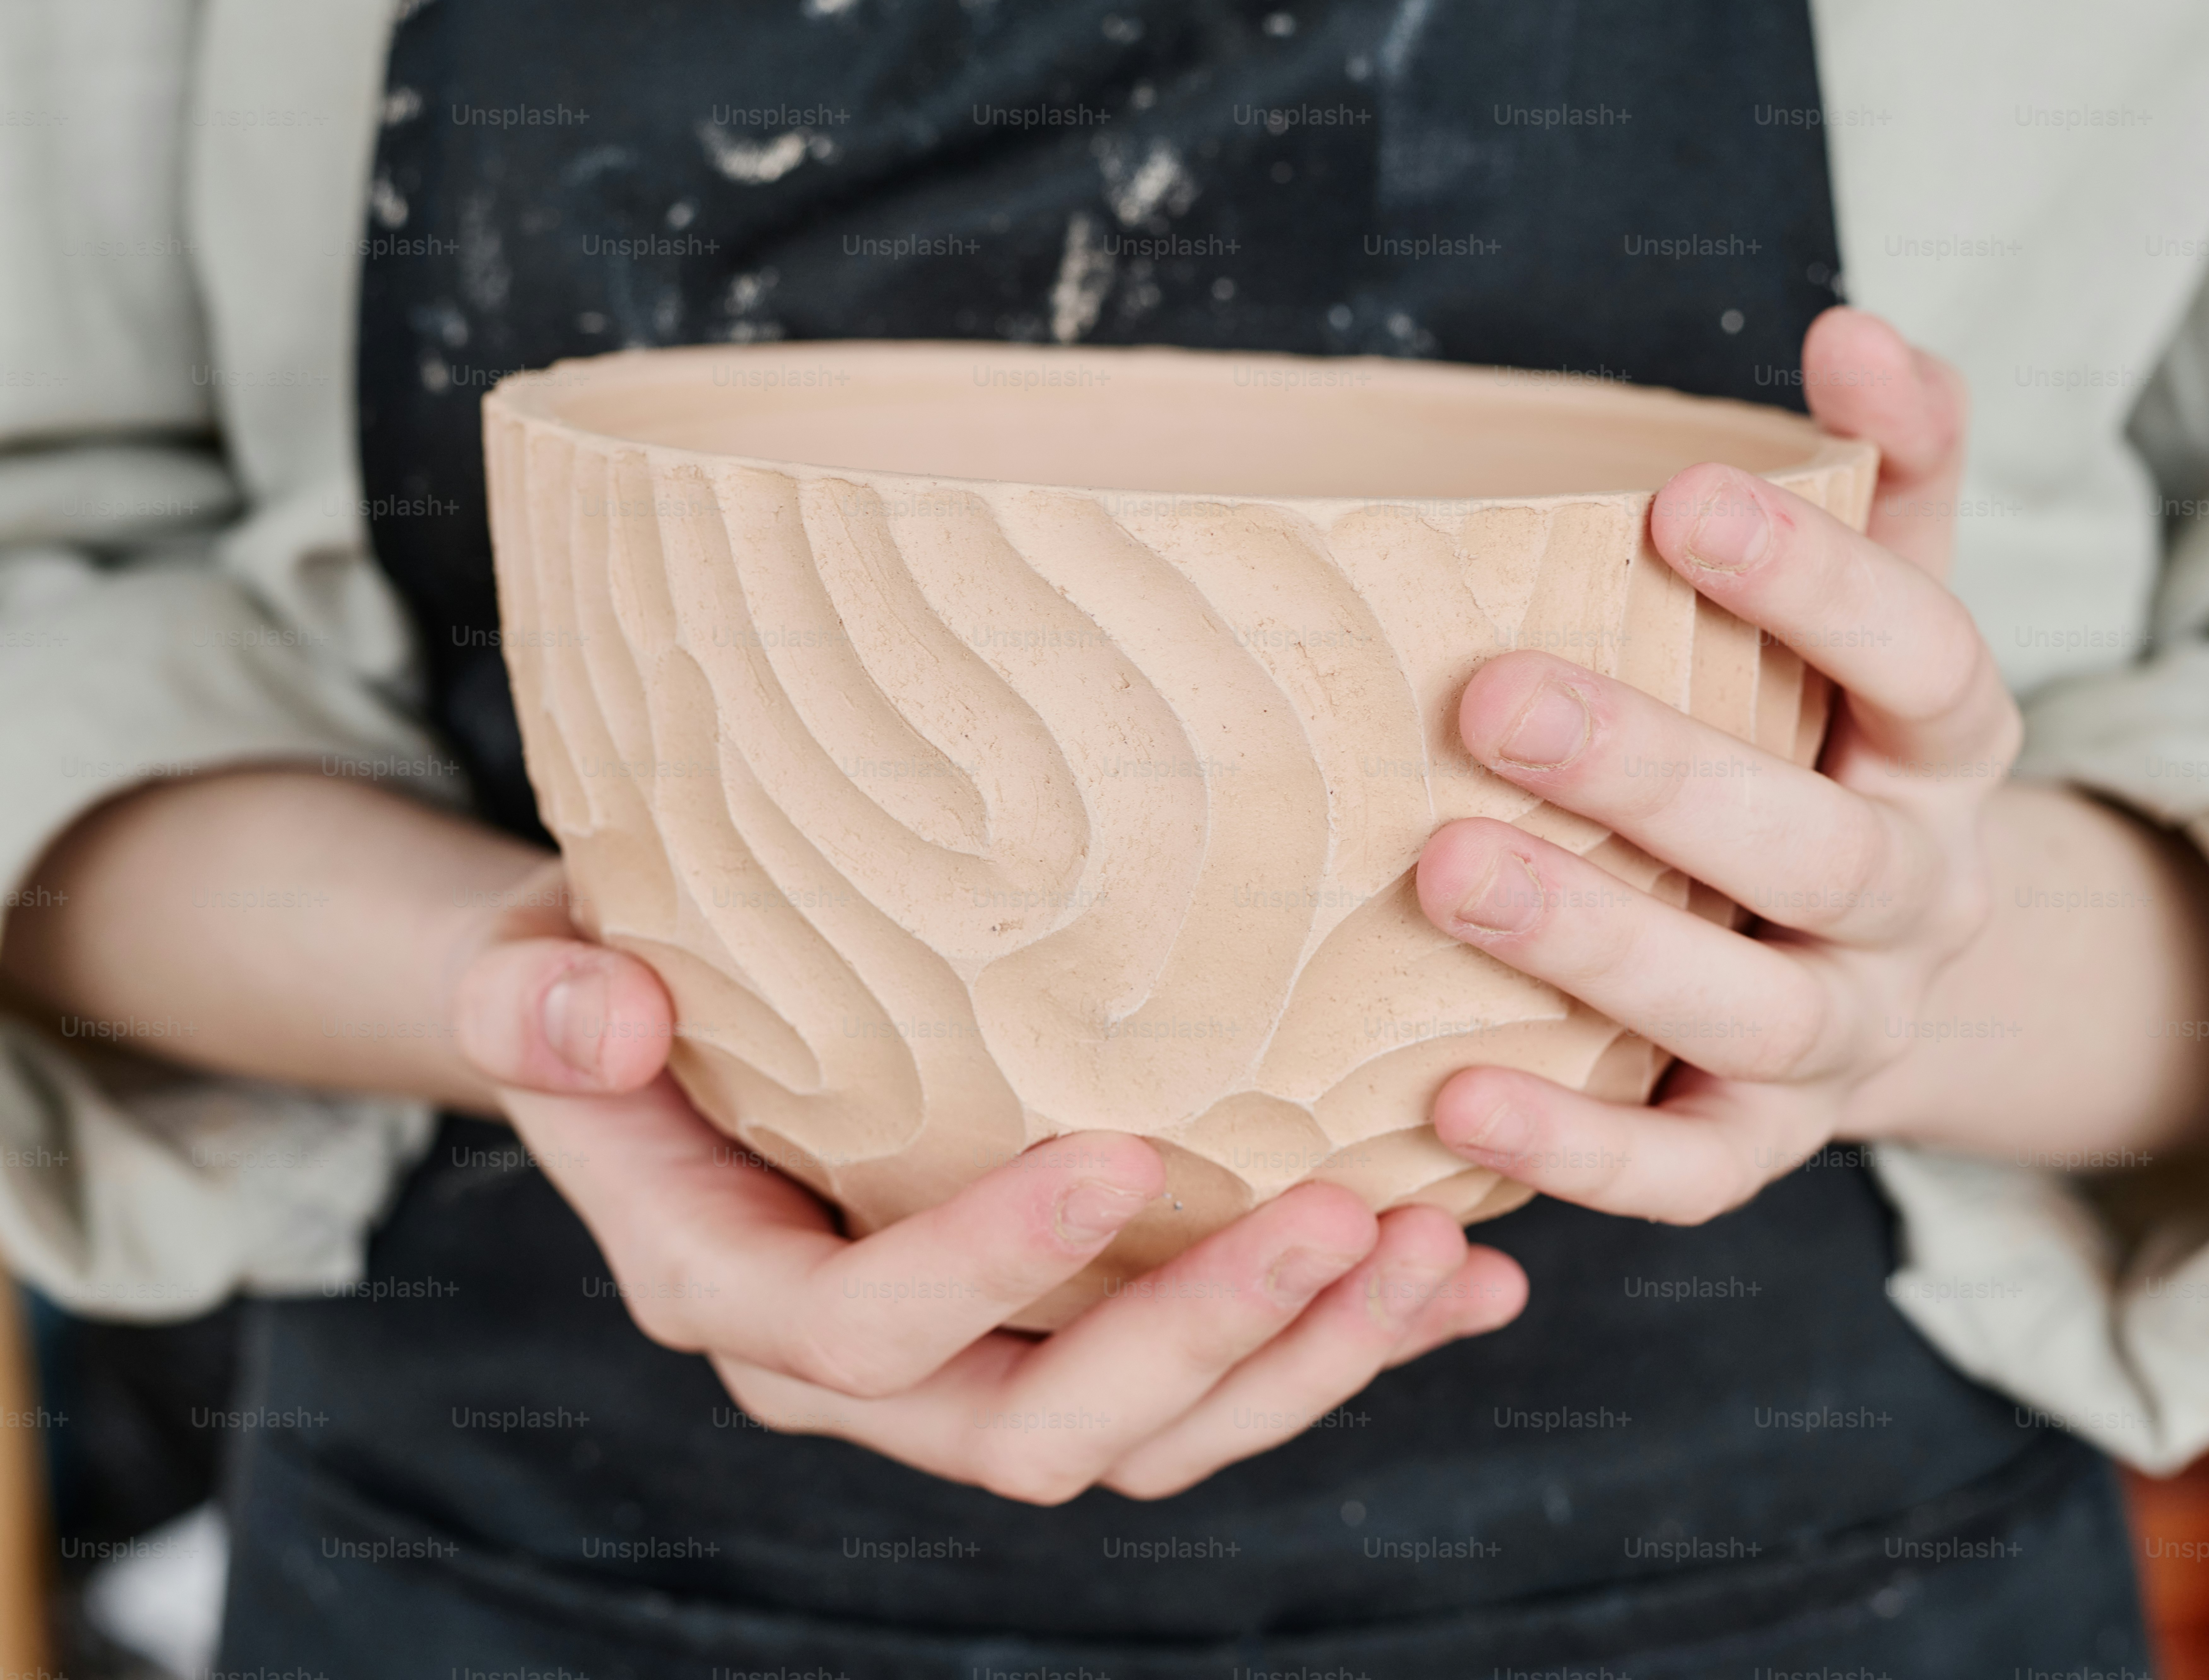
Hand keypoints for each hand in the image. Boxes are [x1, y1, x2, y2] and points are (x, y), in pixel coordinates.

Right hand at [2, 774, 1525, 1500]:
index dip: (992, 1265)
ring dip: (1305, 1360)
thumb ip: (539, 1002)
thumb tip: (594, 1007)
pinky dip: (1352, 1342)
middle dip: (1202, 1342)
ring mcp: (983, 1371)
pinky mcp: (1077, 1338)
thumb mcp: (541, 969)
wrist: (663, 1035)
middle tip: (1345, 1216)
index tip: (1127, 1153)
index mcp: (740, 1296)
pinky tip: (1472, 1278)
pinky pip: (1224, 1383)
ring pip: (1158, 1436)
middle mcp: (867, 1373)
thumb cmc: (609, 983)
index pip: (869, 1328)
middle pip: (1043, 1429)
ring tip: (1431, 1247)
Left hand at [1413, 306, 2010, 1221]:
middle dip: (1662, 777)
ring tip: (1447, 875)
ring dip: (1601, 948)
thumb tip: (1854, 328)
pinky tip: (1458, 1097)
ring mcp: (1846, 1038)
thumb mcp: (1878, 608)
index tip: (1681, 496)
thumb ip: (1885, 472)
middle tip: (1495, 702)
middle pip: (1820, 854)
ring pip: (1751, 1016)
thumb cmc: (1831, 744)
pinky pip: (1687, 1172)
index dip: (1816, 581)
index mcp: (1944, 753)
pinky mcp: (1766, 1145)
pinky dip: (1581, 1149)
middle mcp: (1914, 902)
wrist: (1877, 960)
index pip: (1921, 656)